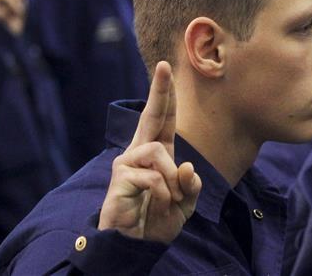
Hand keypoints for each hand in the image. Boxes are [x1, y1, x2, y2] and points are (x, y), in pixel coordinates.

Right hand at [98, 62, 200, 242]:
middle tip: (164, 66)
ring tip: (167, 199)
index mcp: (157, 152)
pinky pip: (153, 177)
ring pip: (160, 153)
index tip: (164, 67)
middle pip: (150, 115)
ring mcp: (127, 162)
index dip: (164, 94)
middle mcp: (139, 151)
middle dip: (159, 91)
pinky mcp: (120, 177)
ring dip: (171, 179)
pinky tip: (155, 204)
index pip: (163, 118)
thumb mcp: (185, 202)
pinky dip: (163, 194)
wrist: (137, 244)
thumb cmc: (159, 218)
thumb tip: (187, 166)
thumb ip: (191, 185)